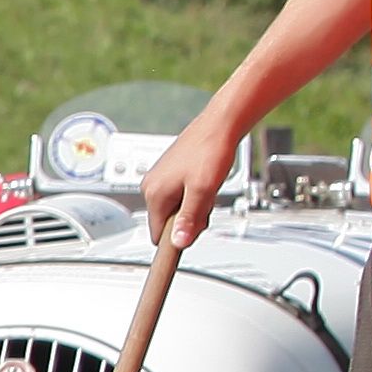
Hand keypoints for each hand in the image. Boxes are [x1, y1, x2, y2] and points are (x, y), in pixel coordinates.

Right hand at [136, 119, 231, 249]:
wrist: (220, 126)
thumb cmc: (210, 150)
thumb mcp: (203, 191)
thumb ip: (189, 219)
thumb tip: (178, 242)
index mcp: (154, 192)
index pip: (157, 235)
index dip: (175, 241)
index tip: (185, 245)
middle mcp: (151, 186)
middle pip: (169, 222)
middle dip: (189, 220)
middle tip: (206, 202)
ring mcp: (159, 179)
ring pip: (176, 209)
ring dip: (194, 206)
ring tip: (207, 188)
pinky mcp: (169, 174)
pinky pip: (180, 197)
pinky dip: (194, 195)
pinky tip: (204, 182)